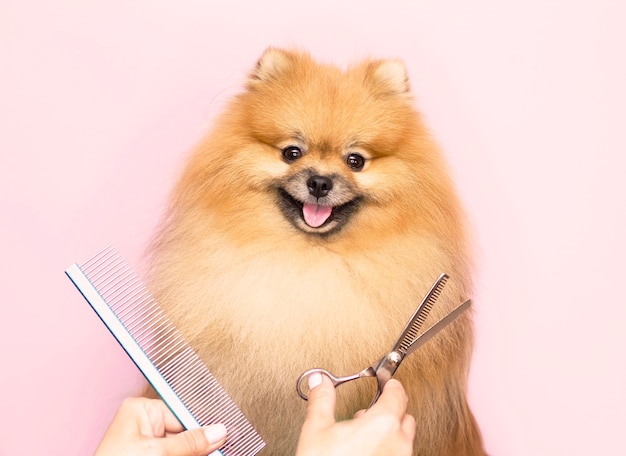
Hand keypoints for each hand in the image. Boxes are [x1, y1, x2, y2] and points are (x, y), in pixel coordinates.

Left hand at [95, 397, 226, 455]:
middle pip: (185, 431)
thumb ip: (189, 443)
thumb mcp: (157, 453)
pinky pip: (176, 453)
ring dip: (197, 450)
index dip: (205, 424)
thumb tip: (218, 431)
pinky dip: (188, 454)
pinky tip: (203, 454)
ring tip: (216, 451)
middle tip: (224, 448)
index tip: (226, 433)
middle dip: (201, 442)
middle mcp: (144, 424)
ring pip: (183, 446)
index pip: (182, 413)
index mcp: (141, 411)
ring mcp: (146, 444)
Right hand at [296, 374, 415, 455]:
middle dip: (389, 410)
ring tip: (364, 436)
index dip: (390, 385)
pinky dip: (387, 451)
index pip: (397, 394)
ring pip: (404, 439)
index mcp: (383, 424)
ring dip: (389, 433)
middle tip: (368, 412)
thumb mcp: (317, 430)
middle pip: (405, 416)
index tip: (385, 382)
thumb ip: (322, 400)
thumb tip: (320, 381)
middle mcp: (399, 443)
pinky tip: (366, 454)